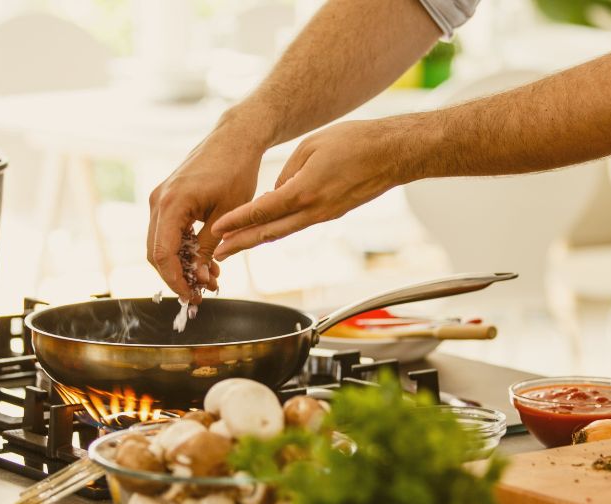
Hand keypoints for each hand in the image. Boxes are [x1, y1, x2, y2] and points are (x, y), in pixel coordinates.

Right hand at [147, 123, 263, 300]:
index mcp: (171, 203)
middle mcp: (158, 201)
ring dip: (181, 265)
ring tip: (209, 278)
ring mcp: (160, 199)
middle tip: (202, 293)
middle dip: (177, 277)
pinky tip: (204, 260)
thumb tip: (200, 277)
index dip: (175, 281)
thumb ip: (209, 246)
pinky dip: (182, 249)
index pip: (163, 254)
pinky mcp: (168, 199)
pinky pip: (167, 231)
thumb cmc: (236, 170)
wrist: (235, 138)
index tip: (193, 297)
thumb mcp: (228, 215)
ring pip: (160, 244)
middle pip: (155, 253)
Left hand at [211, 117, 418, 259]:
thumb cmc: (355, 142)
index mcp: (305, 191)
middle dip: (241, 244)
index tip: (217, 230)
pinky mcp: (332, 213)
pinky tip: (265, 229)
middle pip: (269, 232)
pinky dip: (278, 229)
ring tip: (235, 247)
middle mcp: (313, 210)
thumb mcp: (311, 146)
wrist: (393, 153)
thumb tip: (274, 192)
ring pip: (284, 232)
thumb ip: (287, 171)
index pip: (263, 210)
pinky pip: (299, 224)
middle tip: (218, 254)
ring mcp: (324, 215)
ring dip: (257, 240)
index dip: (237, 221)